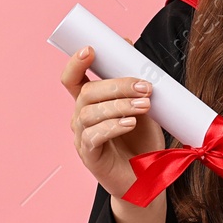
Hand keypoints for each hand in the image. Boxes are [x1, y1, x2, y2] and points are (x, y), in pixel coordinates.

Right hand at [60, 45, 165, 199]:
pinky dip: (112, 126)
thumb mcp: (143, 106)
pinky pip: (93, 136)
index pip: (73, 79)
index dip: (76, 63)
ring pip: (89, 113)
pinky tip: (130, 123)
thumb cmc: (142, 141)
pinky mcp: (89, 156)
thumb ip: (133, 82)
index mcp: (91, 103)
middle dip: (116, 85)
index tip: (91, 49)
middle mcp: (81, 118)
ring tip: (144, 105)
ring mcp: (83, 138)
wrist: (148, 177)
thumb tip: (128, 44)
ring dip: (119, 105)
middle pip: (87, 93)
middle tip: (144, 87)